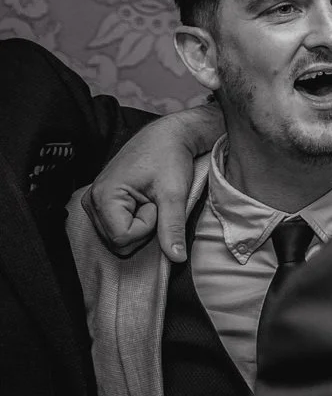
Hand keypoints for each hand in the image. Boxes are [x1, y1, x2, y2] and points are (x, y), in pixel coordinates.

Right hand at [83, 104, 222, 259]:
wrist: (166, 137)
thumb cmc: (169, 158)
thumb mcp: (174, 194)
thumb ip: (172, 227)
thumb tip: (176, 258)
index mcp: (103, 196)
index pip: (123, 238)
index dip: (147, 226)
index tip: (156, 203)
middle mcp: (91, 201)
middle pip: (118, 242)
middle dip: (143, 228)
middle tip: (154, 202)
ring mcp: (93, 203)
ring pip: (117, 238)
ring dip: (140, 225)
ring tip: (148, 200)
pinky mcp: (101, 204)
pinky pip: (117, 228)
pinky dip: (135, 222)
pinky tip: (142, 203)